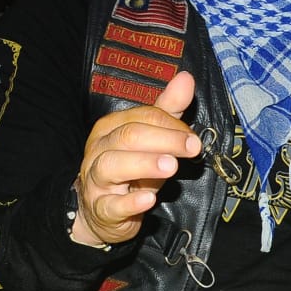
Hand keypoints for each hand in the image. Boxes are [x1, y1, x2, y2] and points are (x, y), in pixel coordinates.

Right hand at [71, 71, 200, 245]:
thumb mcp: (151, 139)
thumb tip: (186, 78)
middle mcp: (99, 149)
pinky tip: (149, 198)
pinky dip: (130, 202)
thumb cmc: (132, 170)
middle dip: (165, 139)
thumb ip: (168, 110)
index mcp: (111, 127)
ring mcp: (96, 180)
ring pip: (113, 165)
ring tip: (171, 167)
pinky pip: (111, 205)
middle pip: (129, 136)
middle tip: (192, 148)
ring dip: (145, 164)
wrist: (103, 212)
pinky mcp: (100, 209)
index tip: (194, 138)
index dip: (171, 125)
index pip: (142, 117)